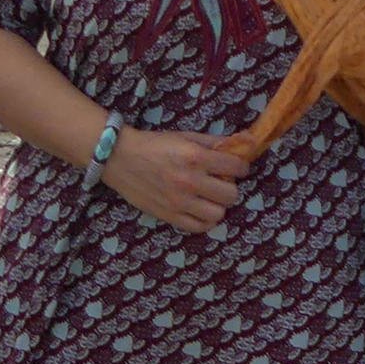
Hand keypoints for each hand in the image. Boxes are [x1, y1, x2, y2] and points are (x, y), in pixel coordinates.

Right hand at [100, 129, 250, 233]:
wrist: (120, 158)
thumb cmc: (155, 145)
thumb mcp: (186, 136)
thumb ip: (214, 142)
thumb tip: (244, 142)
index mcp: (196, 157)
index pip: (236, 168)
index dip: (241, 167)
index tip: (236, 168)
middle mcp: (190, 181)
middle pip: (231, 195)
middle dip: (230, 187)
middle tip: (221, 183)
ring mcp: (179, 201)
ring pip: (218, 214)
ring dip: (218, 205)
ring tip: (210, 197)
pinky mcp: (168, 215)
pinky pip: (198, 227)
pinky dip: (204, 220)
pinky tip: (200, 210)